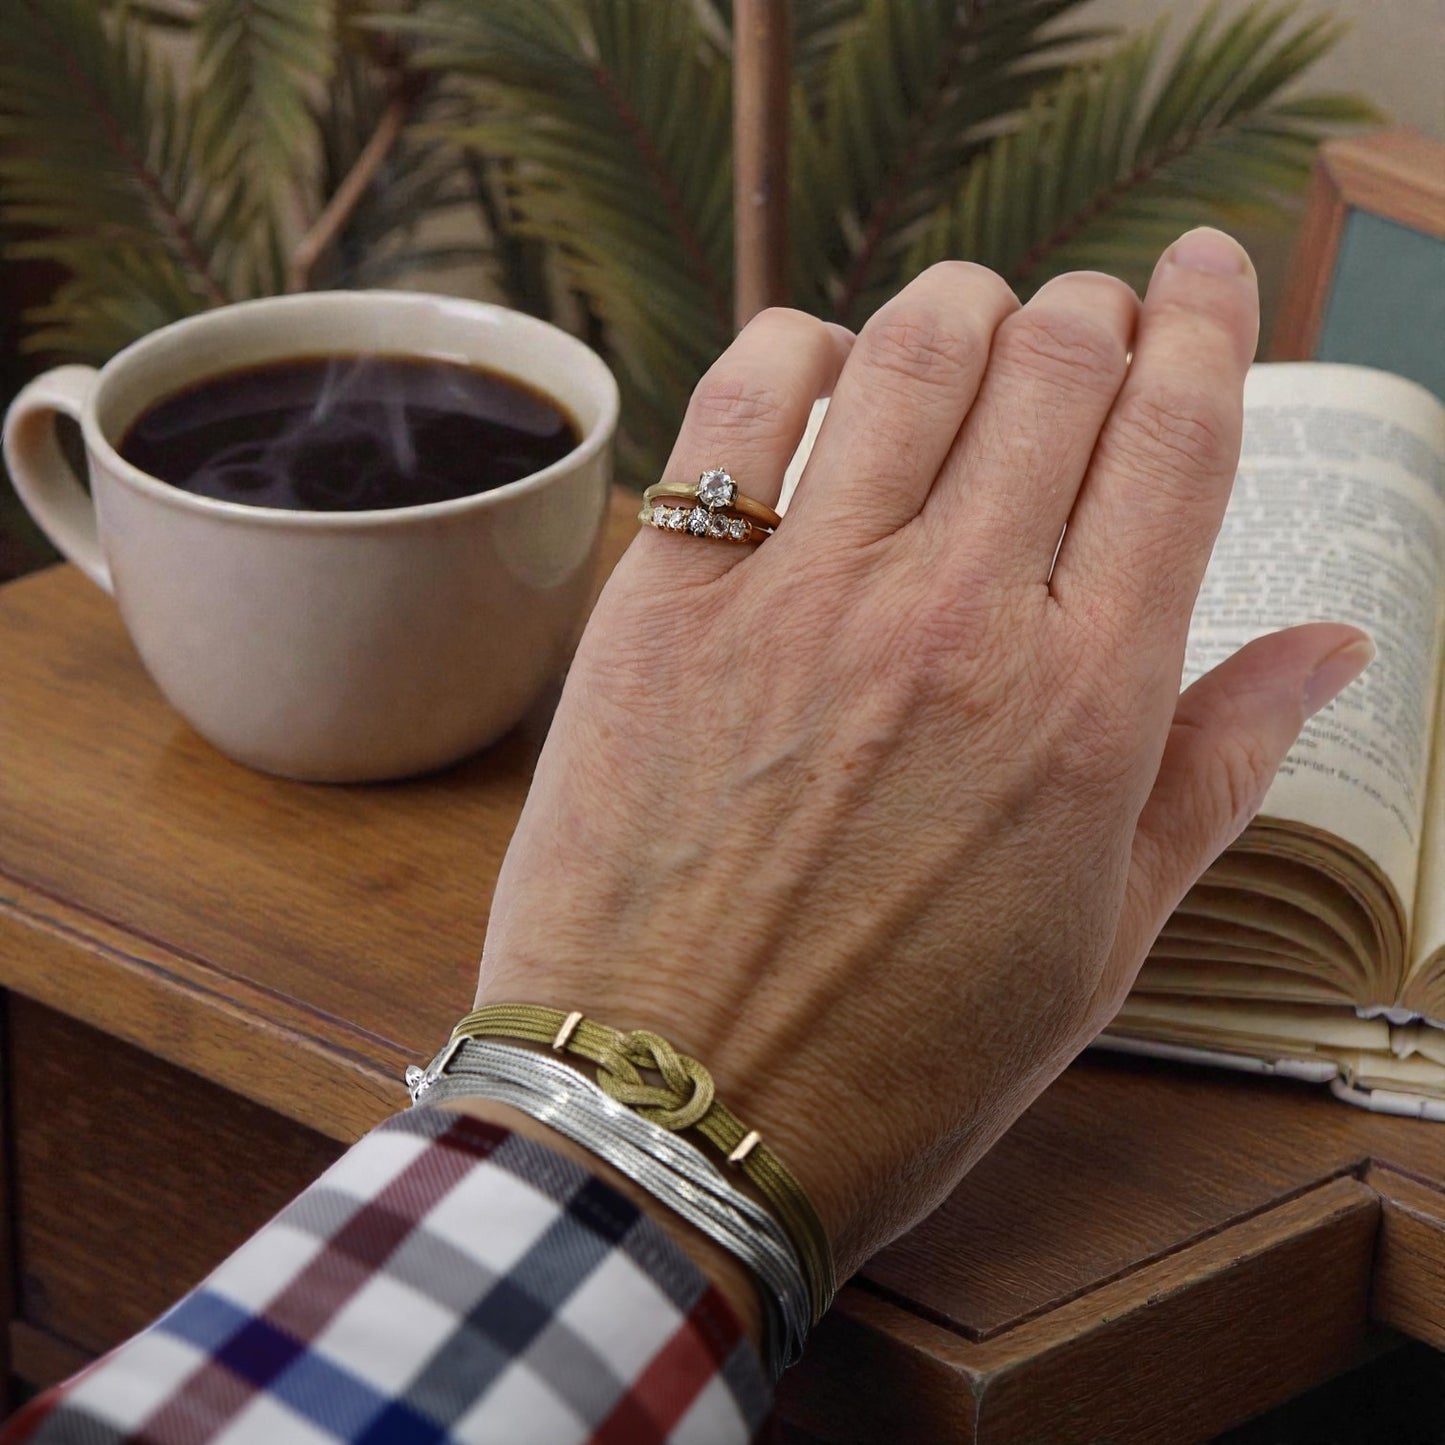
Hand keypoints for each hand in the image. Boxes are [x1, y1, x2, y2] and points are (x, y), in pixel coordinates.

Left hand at [474, 229, 1370, 1290]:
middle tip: (1087, 324)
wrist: (675, 1109)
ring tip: (972, 332)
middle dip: (1092, 311)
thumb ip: (1216, 771)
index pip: (1177, 438)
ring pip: (915, 348)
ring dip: (965, 309)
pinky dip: (797, 349)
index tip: (1202, 272)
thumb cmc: (900, 1053)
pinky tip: (819, 378)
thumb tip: (1328, 647)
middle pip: (1056, 364)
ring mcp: (801, 597)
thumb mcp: (1101, 943)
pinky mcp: (666, 599)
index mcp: (1085, 703)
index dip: (1204, 325)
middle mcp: (954, 619)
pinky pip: (740, 396)